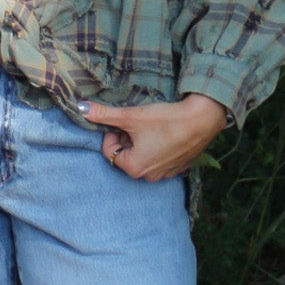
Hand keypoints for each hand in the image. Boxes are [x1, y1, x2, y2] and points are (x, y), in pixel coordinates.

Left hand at [77, 93, 226, 180]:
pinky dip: (158, 146)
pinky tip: (167, 133)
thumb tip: (81, 108)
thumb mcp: (131, 116)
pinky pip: (159, 158)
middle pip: (126, 154)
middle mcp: (148, 177)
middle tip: (140, 124)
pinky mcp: (178, 168)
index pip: (109, 150)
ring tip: (155, 128)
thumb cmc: (166, 120)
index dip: (114, 132)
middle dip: (128, 138)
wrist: (203, 119)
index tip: (126, 122)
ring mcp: (165, 174)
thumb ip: (104, 114)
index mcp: (134, 168)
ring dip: (143, 142)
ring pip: (142, 155)